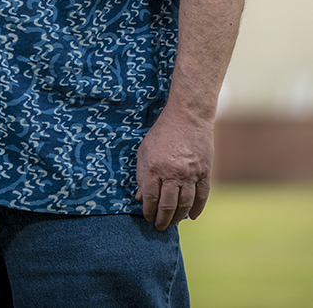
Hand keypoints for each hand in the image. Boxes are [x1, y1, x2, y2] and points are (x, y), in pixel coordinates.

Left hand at [135, 107, 213, 230]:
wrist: (187, 117)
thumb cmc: (162, 133)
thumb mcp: (144, 150)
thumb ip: (141, 174)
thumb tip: (140, 197)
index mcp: (155, 167)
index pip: (151, 197)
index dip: (148, 210)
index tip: (147, 217)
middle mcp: (173, 173)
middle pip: (168, 204)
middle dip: (162, 219)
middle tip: (159, 226)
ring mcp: (191, 174)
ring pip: (185, 204)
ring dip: (178, 217)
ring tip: (173, 222)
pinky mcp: (204, 172)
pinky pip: (202, 196)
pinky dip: (197, 209)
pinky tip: (192, 216)